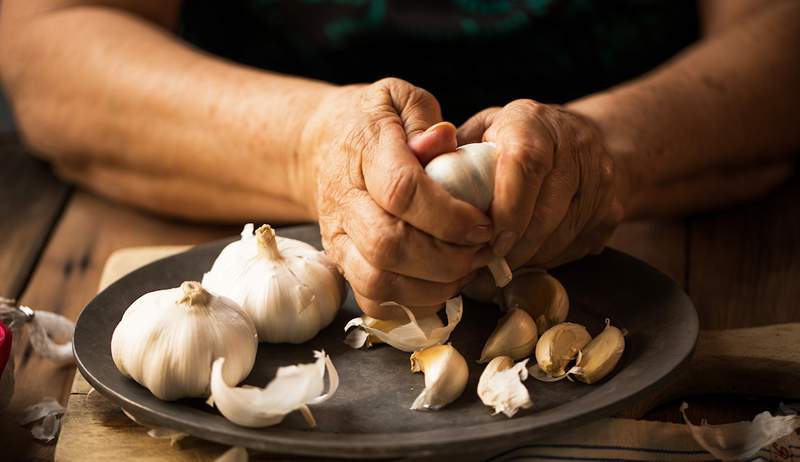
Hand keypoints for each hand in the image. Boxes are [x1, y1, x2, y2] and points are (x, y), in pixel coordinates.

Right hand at [300, 78, 494, 318]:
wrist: (324, 145)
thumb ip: (425, 119)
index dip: (449, 216)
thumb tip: (445, 141)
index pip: (402, 192)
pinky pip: (372, 300)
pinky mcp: (341, 263)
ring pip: (378, 281)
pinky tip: (440, 284)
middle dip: (446, 258)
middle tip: (482, 251)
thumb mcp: (400, 99)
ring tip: (465, 269)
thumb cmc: (374, 120)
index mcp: (363, 152)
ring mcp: (338, 237)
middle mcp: (344, 201)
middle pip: (389, 245)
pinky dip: (411, 303)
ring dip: (432, 286)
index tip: (484, 224)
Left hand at [458, 99, 626, 270]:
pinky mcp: (610, 210)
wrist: (584, 142)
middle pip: (546, 210)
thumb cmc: (513, 141)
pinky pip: (576, 247)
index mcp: (532, 122)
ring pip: (562, 235)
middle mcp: (574, 145)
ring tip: (499, 266)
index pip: (526, 164)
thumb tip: (414, 174)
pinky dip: (547, 260)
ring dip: (527, 258)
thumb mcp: (481, 132)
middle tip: (484, 264)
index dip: (507, 207)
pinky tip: (525, 258)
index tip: (490, 239)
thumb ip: (449, 153)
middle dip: (512, 246)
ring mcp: (599, 179)